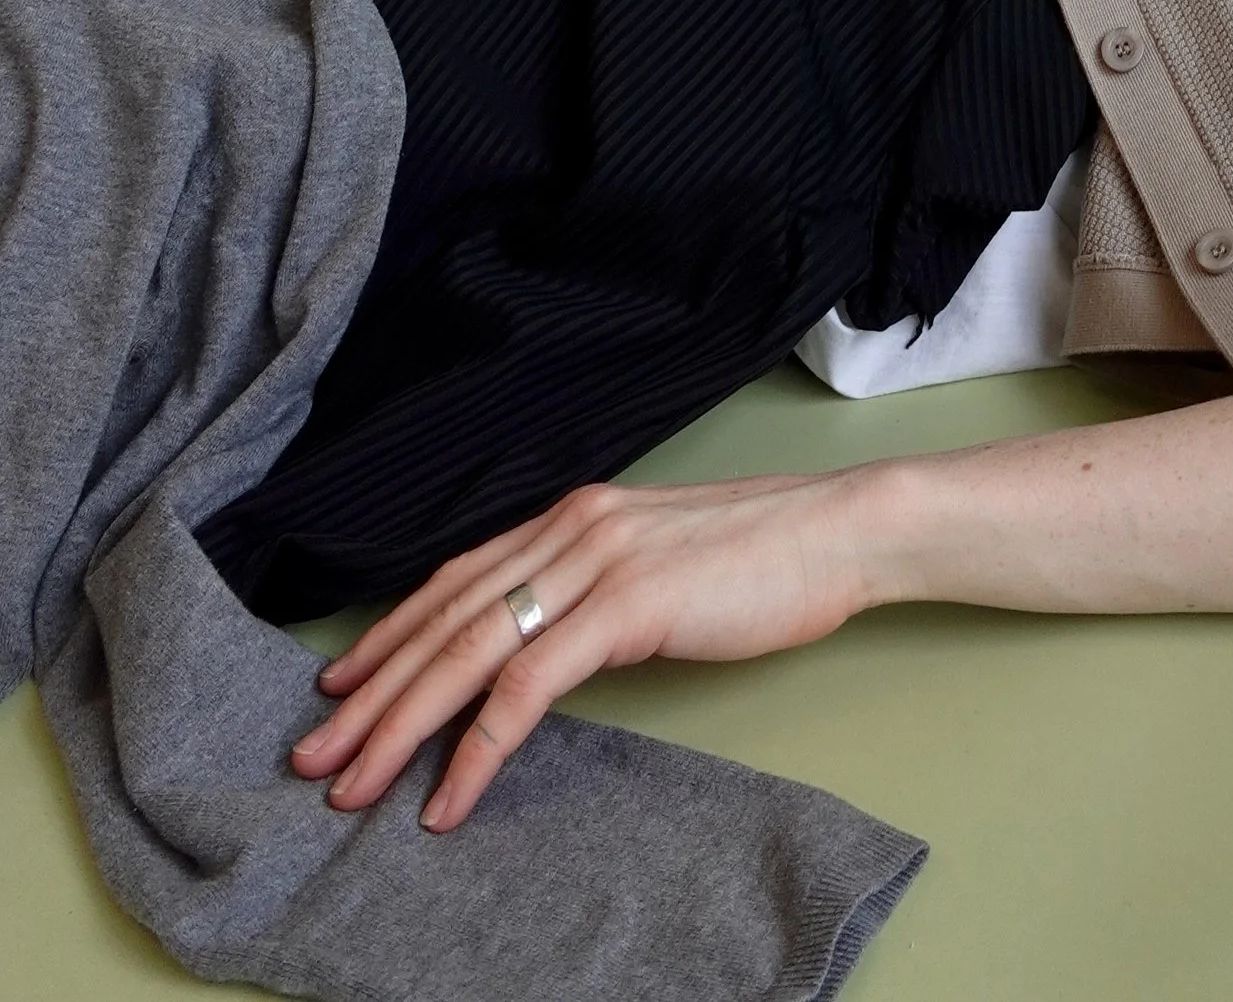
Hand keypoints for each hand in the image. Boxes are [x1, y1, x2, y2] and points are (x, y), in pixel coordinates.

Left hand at [290, 471, 867, 831]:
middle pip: (444, 616)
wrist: (840, 530)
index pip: (456, 577)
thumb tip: (548, 640)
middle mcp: (570, 527)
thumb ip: (595, 585)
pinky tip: (448, 796)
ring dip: (400, 725)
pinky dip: (478, 748)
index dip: (391, 633)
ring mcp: (595, 563)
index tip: (340, 687)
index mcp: (574, 514)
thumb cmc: (764, 554)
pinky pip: (528, 687)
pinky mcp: (626, 606)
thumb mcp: (658, 558)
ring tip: (352, 784)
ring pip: (468, 651)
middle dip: (371, 691)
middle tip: (314, 752)